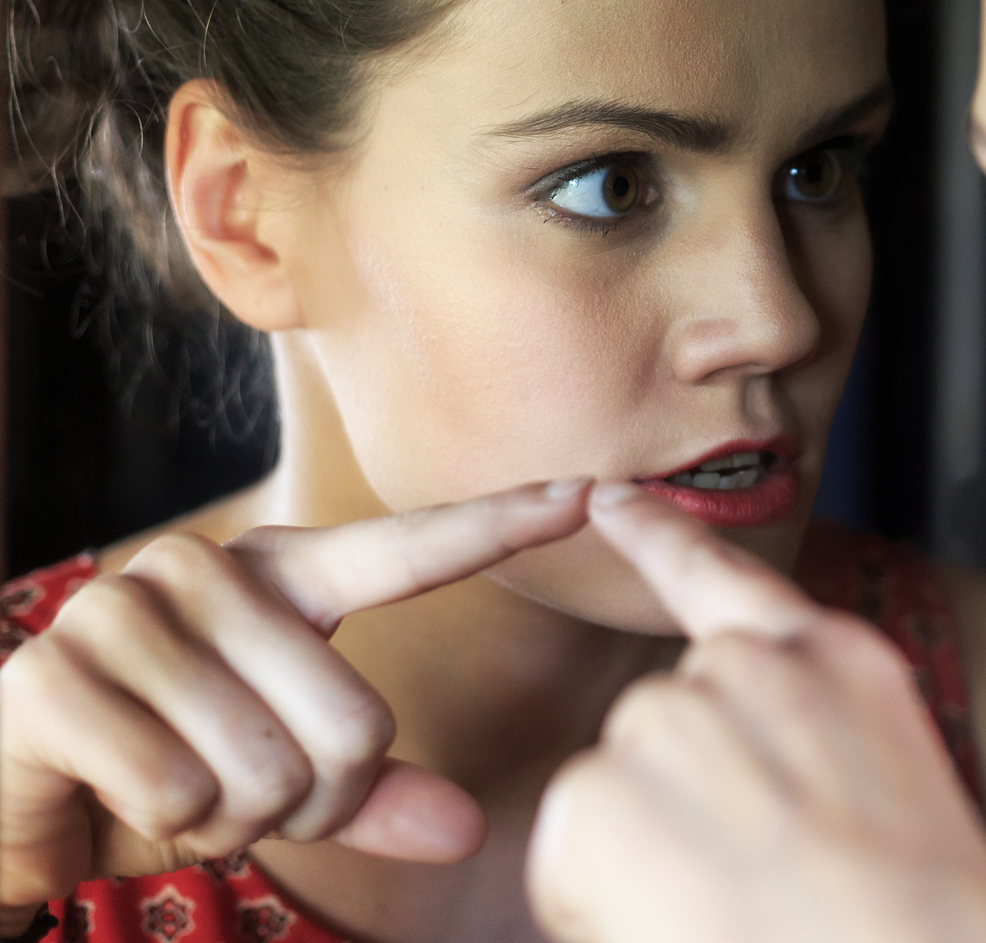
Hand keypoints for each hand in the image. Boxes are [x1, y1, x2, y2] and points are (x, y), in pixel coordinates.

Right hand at [0, 480, 591, 909]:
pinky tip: (121, 795)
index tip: (592, 491)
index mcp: (286, 578)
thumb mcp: (288, 785)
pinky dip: (165, 825)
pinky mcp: (56, 671)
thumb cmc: (174, 771)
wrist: (21, 799)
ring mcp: (127, 608)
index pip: (412, 548)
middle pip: (352, 725)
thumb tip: (470, 830)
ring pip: (266, 766)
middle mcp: (212, 569)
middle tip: (245, 795)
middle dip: (310, 802)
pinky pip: (178, 788)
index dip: (505, 521)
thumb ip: (378, 797)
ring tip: (182, 789)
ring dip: (234, 818)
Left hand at [527, 484, 985, 942]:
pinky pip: (570, 856)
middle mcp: (751, 667)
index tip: (608, 498)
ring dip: (646, 861)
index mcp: (838, 661)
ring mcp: (674, 717)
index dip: (658, 536)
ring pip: (613, 793)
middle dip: (677, 808)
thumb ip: (808, 743)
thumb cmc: (919, 923)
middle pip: (662, 725)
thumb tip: (750, 790)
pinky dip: (603, 904)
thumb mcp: (890, 788)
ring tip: (736, 910)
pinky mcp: (603, 787)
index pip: (725, 577)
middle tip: (758, 885)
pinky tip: (684, 920)